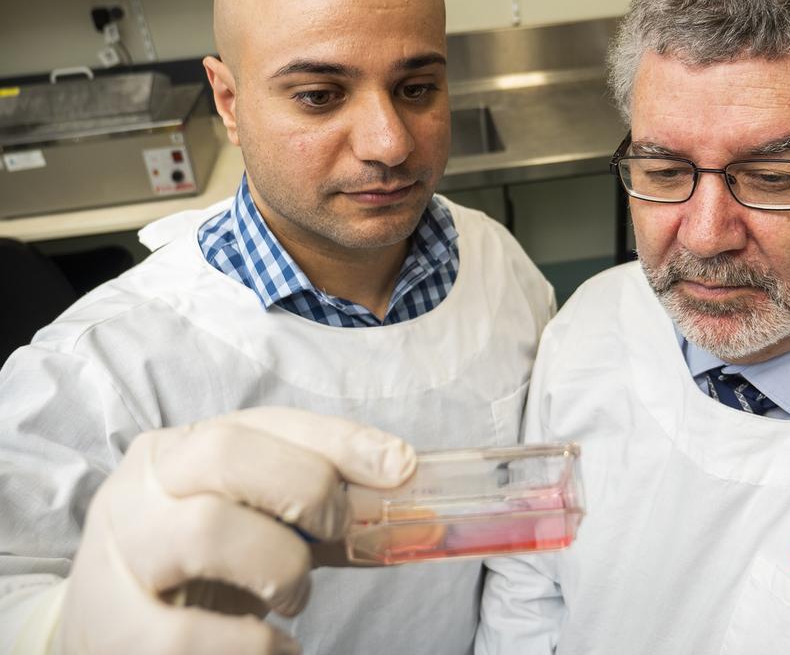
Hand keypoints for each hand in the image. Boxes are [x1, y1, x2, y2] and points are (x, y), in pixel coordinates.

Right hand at [59, 407, 414, 653]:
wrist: (113, 629)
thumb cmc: (201, 567)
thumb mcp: (256, 521)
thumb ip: (324, 511)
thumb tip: (413, 504)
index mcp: (180, 448)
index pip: (267, 421)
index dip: (340, 440)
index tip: (400, 466)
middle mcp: (140, 486)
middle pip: (229, 453)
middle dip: (306, 490)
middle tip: (333, 534)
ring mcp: (118, 553)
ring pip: (208, 530)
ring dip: (280, 566)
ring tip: (293, 598)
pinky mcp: (112, 627)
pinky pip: (187, 635)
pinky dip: (252, 645)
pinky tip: (272, 645)